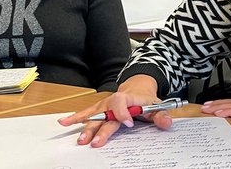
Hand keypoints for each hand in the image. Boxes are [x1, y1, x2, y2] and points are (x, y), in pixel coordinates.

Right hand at [57, 75, 171, 146]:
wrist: (137, 87)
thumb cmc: (146, 100)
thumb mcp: (158, 106)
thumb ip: (161, 115)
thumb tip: (166, 123)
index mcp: (128, 98)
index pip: (122, 102)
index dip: (123, 112)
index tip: (127, 123)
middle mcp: (113, 101)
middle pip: (105, 114)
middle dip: (99, 128)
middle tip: (94, 142)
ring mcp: (104, 105)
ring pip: (94, 115)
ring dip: (86, 127)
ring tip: (80, 138)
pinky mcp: (98, 109)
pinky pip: (86, 113)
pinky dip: (75, 118)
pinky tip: (64, 122)